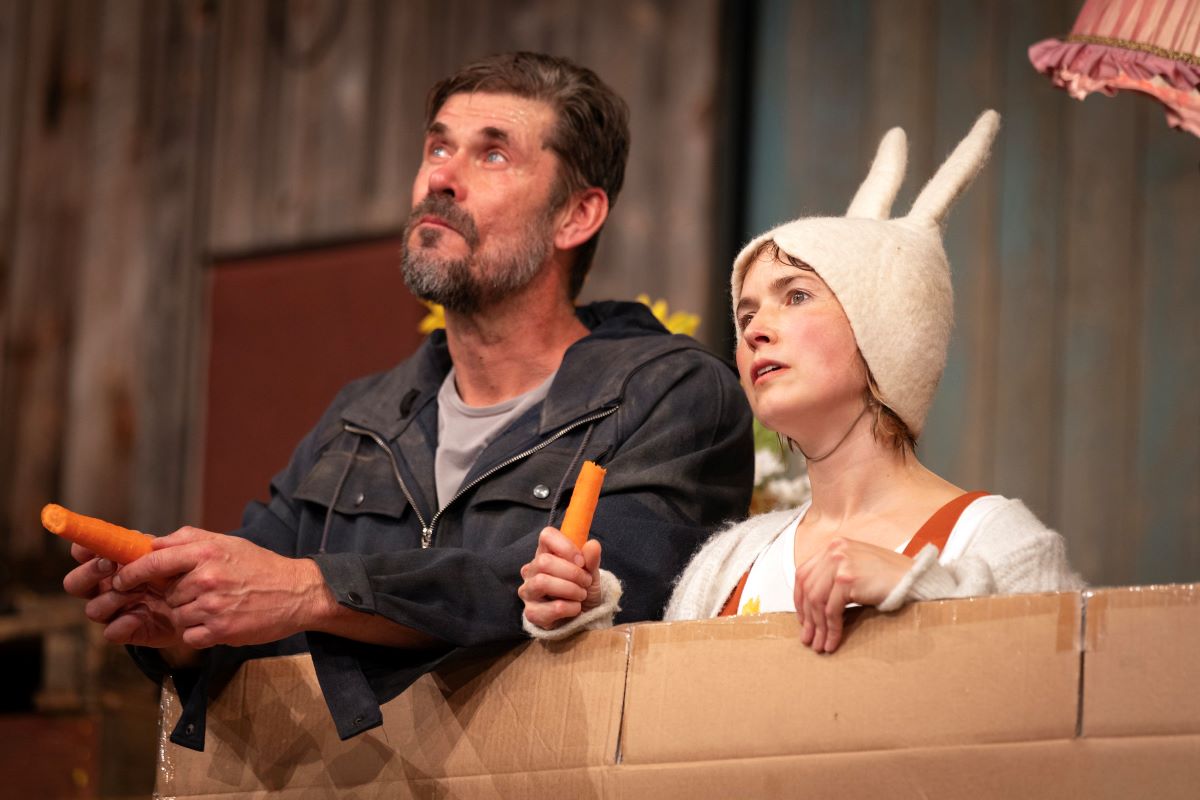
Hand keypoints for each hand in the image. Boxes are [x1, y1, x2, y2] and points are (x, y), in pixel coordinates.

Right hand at [64, 543, 183, 647]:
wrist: (198, 603)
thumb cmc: (181, 573)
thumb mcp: (175, 553)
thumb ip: (163, 544)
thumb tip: (148, 541)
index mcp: (110, 563)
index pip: (82, 553)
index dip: (82, 548)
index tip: (91, 546)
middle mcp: (105, 588)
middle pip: (74, 584)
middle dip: (89, 573)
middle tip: (111, 565)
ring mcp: (113, 611)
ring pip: (93, 609)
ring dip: (115, 598)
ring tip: (141, 590)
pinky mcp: (124, 631)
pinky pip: (111, 631)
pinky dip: (125, 622)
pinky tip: (144, 613)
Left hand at [112, 527, 326, 648]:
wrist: (298, 593)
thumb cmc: (261, 566)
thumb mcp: (227, 542)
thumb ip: (189, 539)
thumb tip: (153, 543)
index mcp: (206, 552)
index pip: (154, 560)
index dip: (132, 572)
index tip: (121, 579)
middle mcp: (207, 578)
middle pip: (166, 594)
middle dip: (177, 596)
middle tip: (201, 594)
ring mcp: (213, 606)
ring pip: (177, 616)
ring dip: (190, 615)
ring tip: (216, 607)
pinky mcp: (221, 630)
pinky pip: (190, 635)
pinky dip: (199, 633)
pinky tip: (219, 622)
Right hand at [518, 527, 602, 629]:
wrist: (584, 618)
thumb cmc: (583, 590)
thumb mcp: (591, 573)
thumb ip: (591, 559)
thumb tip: (593, 544)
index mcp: (545, 553)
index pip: (546, 536)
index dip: (565, 546)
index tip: (581, 561)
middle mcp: (531, 570)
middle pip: (544, 561)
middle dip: (571, 573)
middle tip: (586, 582)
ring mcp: (528, 591)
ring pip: (542, 582)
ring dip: (570, 589)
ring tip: (581, 595)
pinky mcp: (531, 613)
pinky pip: (552, 607)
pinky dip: (570, 608)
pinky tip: (575, 609)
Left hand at [794, 537, 912, 653]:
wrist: (914, 579)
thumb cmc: (889, 577)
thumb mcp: (856, 569)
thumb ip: (834, 577)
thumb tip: (811, 606)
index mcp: (833, 546)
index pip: (804, 573)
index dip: (799, 599)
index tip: (804, 619)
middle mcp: (833, 550)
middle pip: (807, 588)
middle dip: (806, 617)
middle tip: (808, 638)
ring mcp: (840, 562)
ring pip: (816, 601)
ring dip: (817, 627)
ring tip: (820, 645)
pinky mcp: (847, 578)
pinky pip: (831, 610)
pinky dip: (831, 629)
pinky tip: (832, 642)